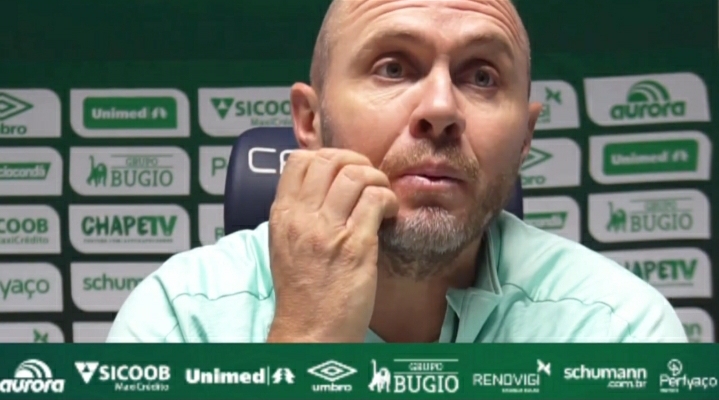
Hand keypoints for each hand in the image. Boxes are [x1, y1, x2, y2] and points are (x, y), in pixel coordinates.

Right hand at [266, 148, 398, 342]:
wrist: (310, 333)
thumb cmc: (303, 293)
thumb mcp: (285, 245)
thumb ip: (298, 214)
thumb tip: (321, 186)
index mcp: (282, 216)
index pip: (298, 160)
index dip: (326, 156)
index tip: (342, 170)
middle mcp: (301, 219)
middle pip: (329, 161)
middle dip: (355, 161)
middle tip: (368, 178)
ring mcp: (327, 232)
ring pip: (356, 175)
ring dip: (376, 179)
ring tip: (381, 197)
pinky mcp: (355, 247)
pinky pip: (376, 201)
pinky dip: (389, 199)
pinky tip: (390, 213)